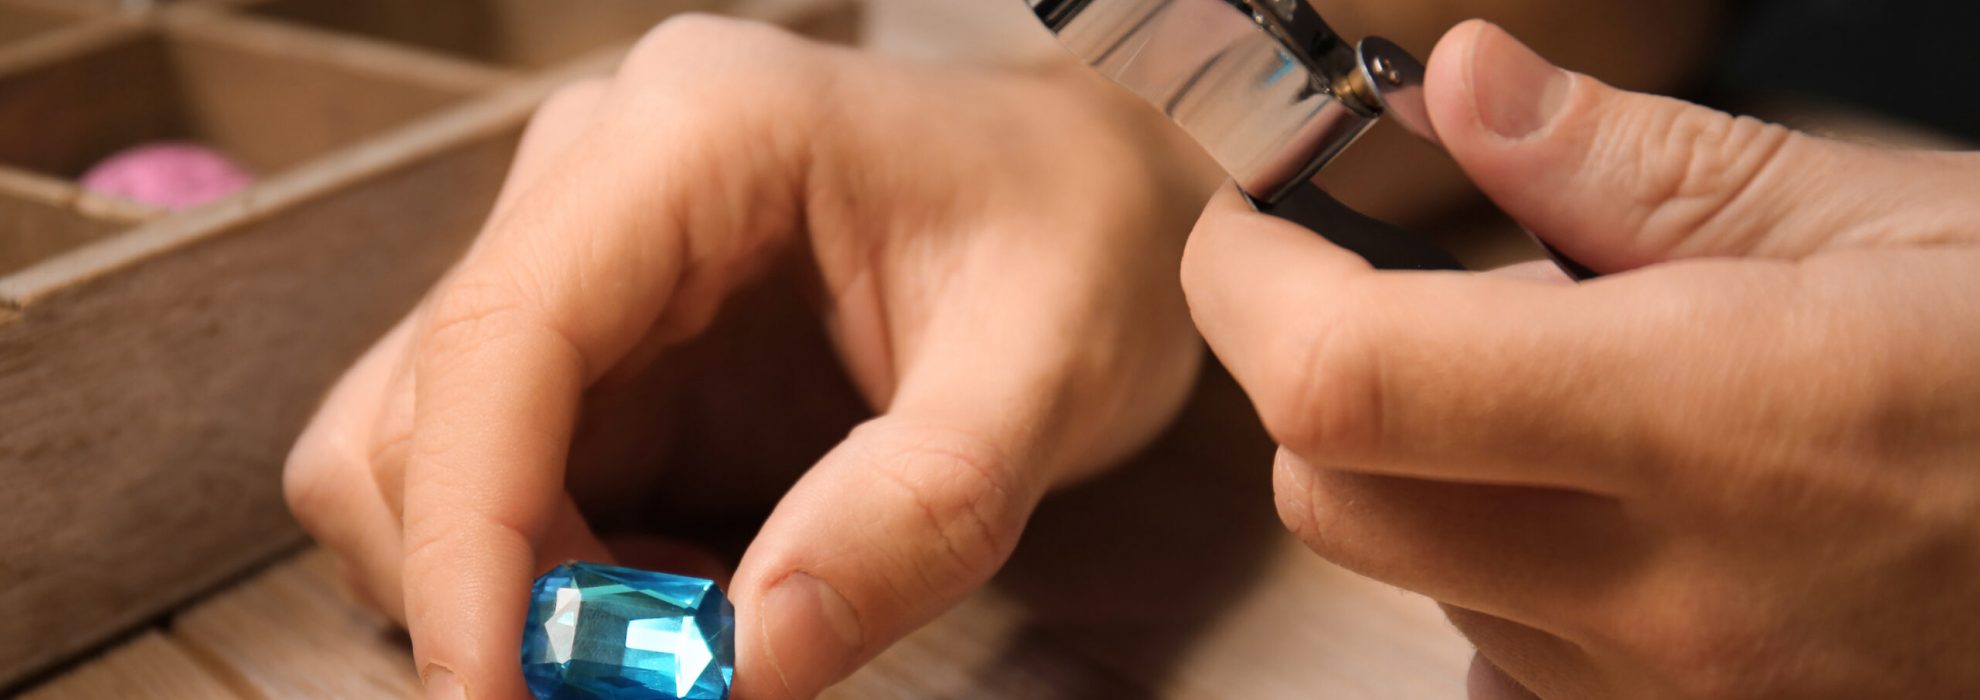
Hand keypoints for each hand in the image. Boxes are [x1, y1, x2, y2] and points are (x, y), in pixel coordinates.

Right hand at [283, 16, 1218, 699]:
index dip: (469, 537)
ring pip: (422, 459)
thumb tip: (743, 664)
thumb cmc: (1083, 238)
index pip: (500, 336)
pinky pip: (503, 488)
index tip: (502, 691)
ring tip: (700, 627)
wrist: (1093, 192)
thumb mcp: (1049, 370)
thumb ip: (917, 511)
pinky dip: (562, 583)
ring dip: (521, 592)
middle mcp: (598, 182)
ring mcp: (582, 264)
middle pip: (422, 413)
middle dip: (502, 588)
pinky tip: (693, 592)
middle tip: (658, 688)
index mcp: (699, 135)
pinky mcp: (595, 346)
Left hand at [1183, 21, 1979, 698]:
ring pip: (1415, 584)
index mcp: (1714, 424)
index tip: (1250, 226)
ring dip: (1420, 474)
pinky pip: (1509, 663)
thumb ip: (1640, 166)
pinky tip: (1612, 511)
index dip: (1250, 290)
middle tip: (1362, 282)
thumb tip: (1466, 88)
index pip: (1351, 381)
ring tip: (1550, 391)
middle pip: (1335, 497)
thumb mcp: (1893, 220)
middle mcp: (1672, 595)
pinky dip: (1503, 573)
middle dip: (1308, 378)